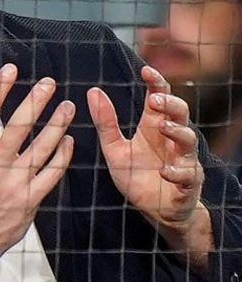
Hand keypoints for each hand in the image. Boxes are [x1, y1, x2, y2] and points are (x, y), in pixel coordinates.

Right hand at [0, 63, 74, 281]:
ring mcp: (15, 183)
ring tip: (68, 107)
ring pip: (41, 148)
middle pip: (18, 126)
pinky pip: (51, 173)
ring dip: (57, 125)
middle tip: (50, 84)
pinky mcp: (31, 199)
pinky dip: (62, 156)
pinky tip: (70, 141)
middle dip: (36, 102)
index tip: (11, 70)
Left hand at [87, 66, 203, 232]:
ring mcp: (183, 161)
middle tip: (156, 99)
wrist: (154, 211)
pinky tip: (165, 170)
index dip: (157, 83)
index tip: (146, 70)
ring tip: (162, 126)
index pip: (160, 99)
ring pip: (190, 140)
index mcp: (154, 128)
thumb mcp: (115, 149)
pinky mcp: (187, 184)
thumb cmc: (137, 175)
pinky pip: (188, 175)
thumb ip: (106, 123)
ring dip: (178, 132)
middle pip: (181, 114)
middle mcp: (172, 140)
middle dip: (171, 104)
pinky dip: (177, 172)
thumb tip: (92, 92)